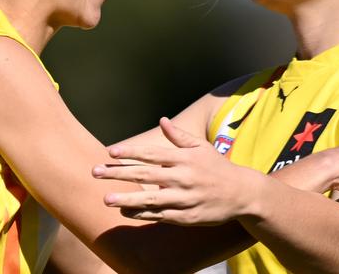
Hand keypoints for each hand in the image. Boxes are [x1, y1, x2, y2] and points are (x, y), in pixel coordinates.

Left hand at [92, 117, 264, 225]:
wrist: (242, 194)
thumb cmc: (218, 168)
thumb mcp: (201, 148)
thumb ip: (179, 136)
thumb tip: (162, 121)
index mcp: (184, 158)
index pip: (151, 153)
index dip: (130, 153)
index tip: (110, 152)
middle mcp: (182, 177)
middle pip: (145, 174)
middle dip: (118, 173)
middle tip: (96, 172)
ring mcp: (184, 198)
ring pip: (150, 199)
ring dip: (126, 199)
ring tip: (106, 198)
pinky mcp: (186, 217)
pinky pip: (159, 215)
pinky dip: (142, 213)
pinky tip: (125, 212)